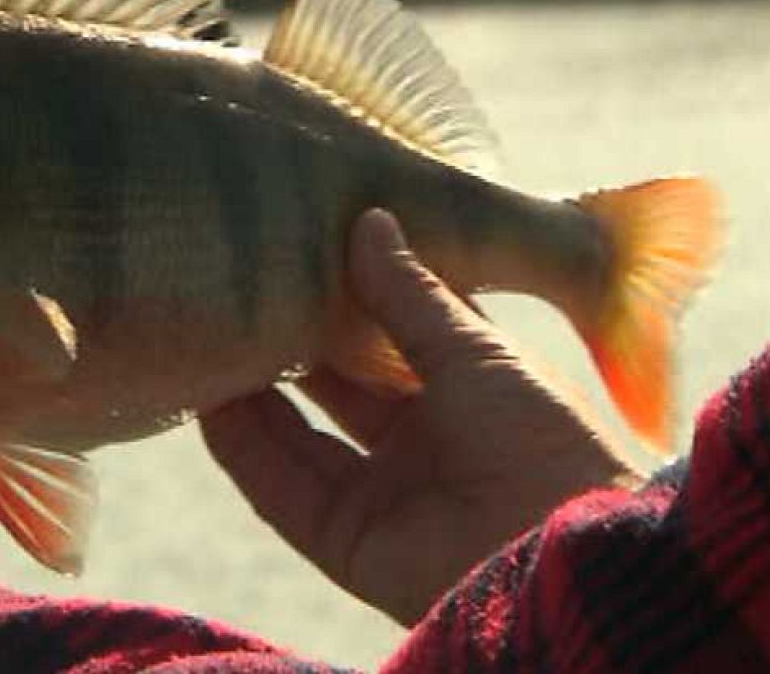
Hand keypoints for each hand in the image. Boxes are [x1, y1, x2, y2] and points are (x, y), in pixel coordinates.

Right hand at [202, 209, 644, 623]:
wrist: (560, 551)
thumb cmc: (539, 436)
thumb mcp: (474, 348)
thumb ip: (409, 293)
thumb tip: (367, 218)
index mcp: (468, 389)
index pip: (392, 333)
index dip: (349, 295)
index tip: (298, 248)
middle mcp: (422, 442)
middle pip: (339, 386)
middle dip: (292, 342)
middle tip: (237, 290)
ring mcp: (385, 494)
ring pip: (300, 437)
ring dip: (254, 394)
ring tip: (208, 337)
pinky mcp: (350, 545)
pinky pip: (283, 492)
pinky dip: (245, 450)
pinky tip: (208, 404)